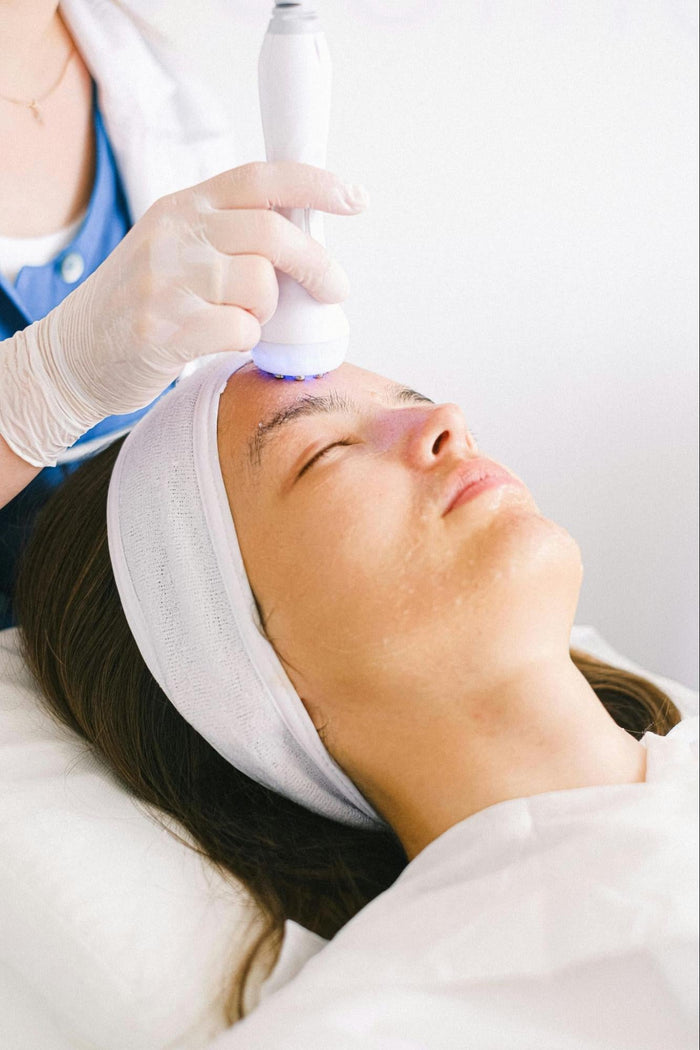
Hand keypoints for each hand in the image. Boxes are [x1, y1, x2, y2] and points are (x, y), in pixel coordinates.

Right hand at [0, 161, 368, 466]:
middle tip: (333, 289)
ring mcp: (166, 280)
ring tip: (242, 320)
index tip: (354, 198)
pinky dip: (245, 341)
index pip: (259, 179)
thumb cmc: (141, 303)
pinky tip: (220, 341)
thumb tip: (306, 243)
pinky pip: (240, 330)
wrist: (76, 353)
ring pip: (259, 285)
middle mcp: (174, 233)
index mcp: (183, 206)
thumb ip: (229, 236)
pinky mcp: (163, 329)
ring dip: (267, 311)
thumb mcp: (176, 247)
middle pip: (271, 234)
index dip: (314, 184)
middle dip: (316, 264)